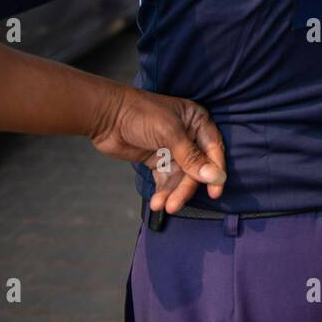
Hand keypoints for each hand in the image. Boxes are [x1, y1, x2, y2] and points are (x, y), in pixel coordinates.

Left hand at [89, 88, 226, 214]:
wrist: (106, 116)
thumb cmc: (141, 114)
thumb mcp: (169, 133)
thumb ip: (191, 157)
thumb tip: (214, 177)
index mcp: (197, 122)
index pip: (213, 149)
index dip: (215, 171)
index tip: (215, 192)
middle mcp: (189, 137)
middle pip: (196, 168)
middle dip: (185, 188)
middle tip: (175, 204)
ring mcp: (173, 150)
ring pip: (181, 177)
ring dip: (173, 193)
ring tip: (163, 206)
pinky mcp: (158, 161)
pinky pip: (166, 180)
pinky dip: (163, 192)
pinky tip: (157, 202)